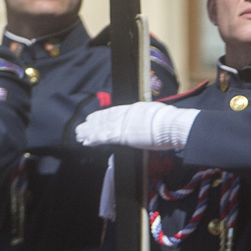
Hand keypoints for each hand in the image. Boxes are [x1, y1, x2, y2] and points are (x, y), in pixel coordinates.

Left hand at [75, 101, 196, 150]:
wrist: (171, 125)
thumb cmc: (170, 123)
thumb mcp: (158, 116)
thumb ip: (149, 119)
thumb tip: (150, 122)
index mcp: (134, 109)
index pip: (114, 112)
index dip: (102, 115)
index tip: (94, 117)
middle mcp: (125, 114)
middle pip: (105, 119)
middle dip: (93, 123)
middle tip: (82, 126)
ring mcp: (123, 124)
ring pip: (101, 127)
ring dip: (89, 132)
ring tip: (79, 134)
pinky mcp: (122, 135)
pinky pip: (104, 137)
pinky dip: (94, 139)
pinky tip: (86, 141)